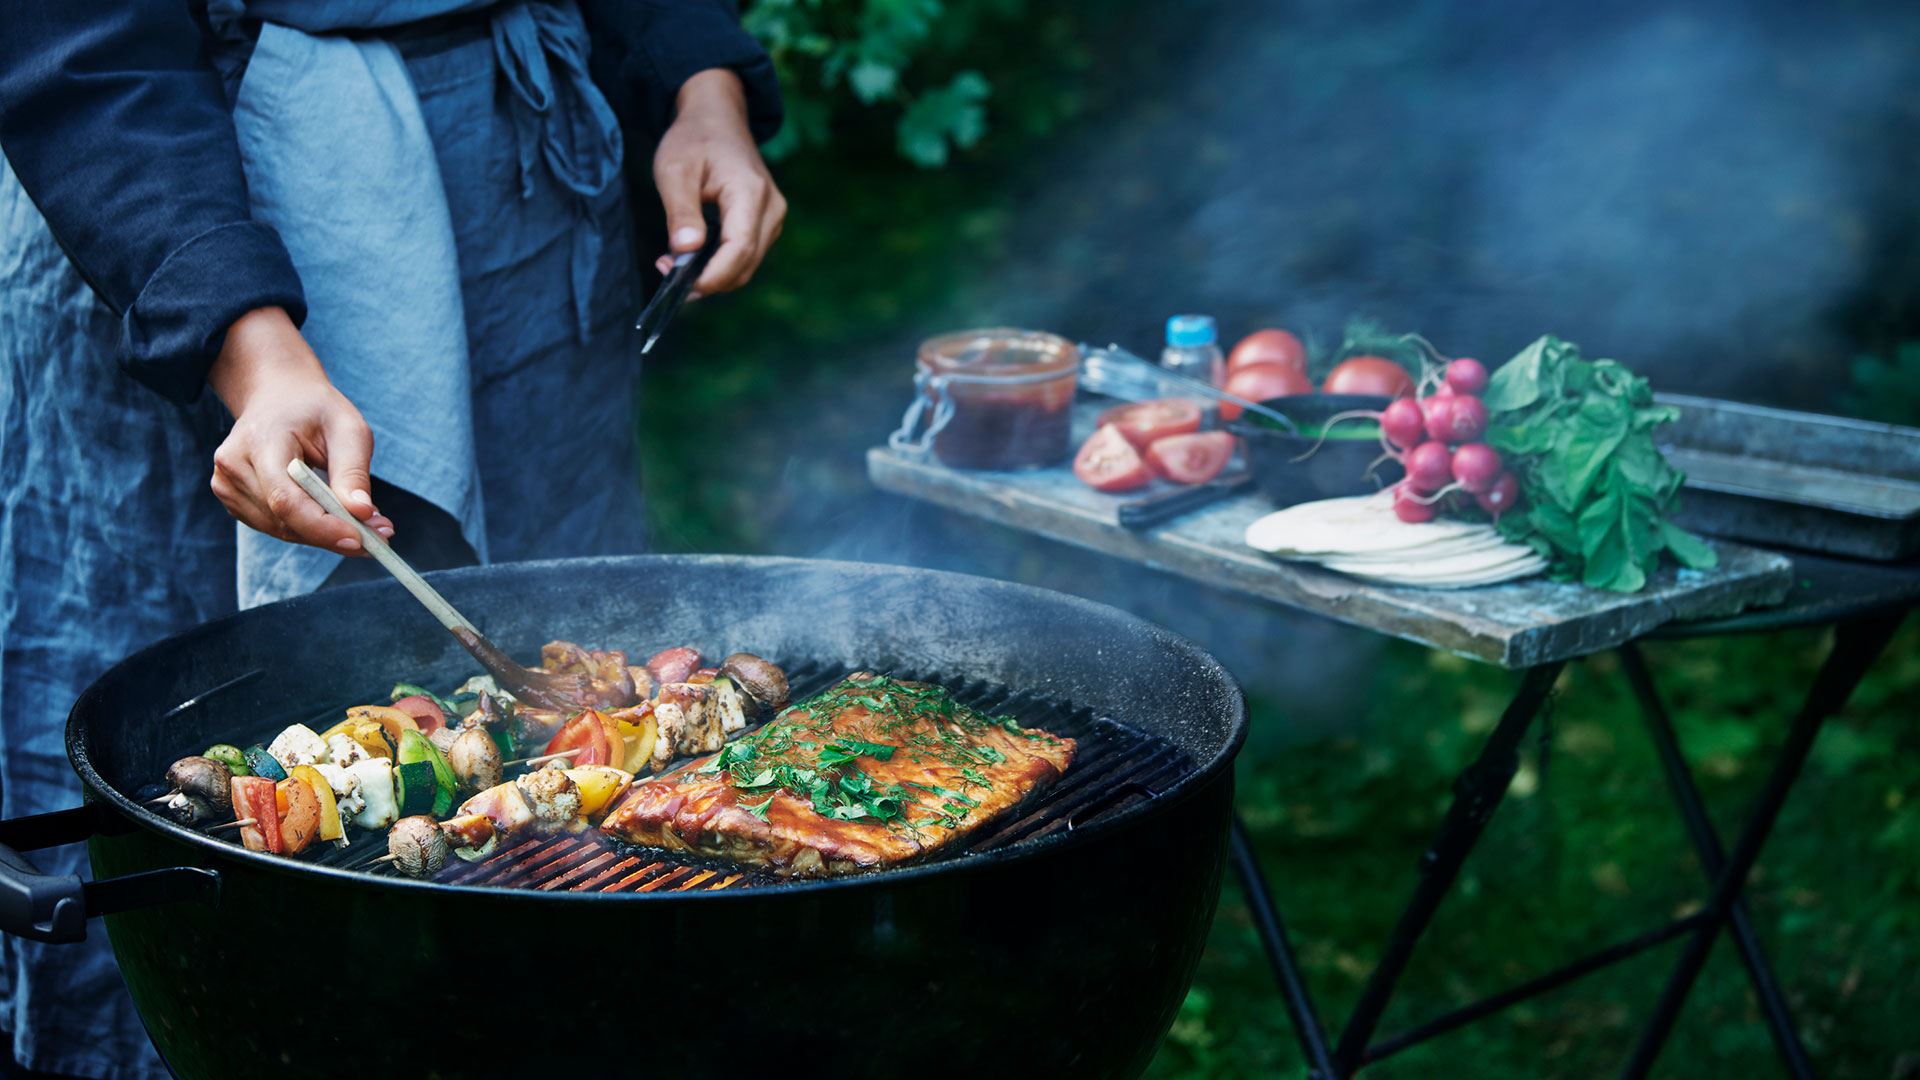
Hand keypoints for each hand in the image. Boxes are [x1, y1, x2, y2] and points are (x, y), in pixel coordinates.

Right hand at [205, 307, 392, 553]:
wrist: (278, 397)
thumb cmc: (317, 410)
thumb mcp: (347, 428)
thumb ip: (353, 471)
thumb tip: (363, 513)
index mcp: (259, 440)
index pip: (284, 497)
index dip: (322, 526)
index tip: (361, 540)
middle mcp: (233, 464)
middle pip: (283, 519)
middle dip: (333, 533)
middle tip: (380, 536)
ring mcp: (226, 484)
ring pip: (281, 529)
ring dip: (324, 534)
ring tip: (364, 525)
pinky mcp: (233, 498)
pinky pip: (275, 526)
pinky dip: (308, 529)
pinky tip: (332, 517)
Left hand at [651, 68, 785, 296]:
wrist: (717, 117)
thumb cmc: (694, 139)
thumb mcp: (675, 170)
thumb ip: (681, 212)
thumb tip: (685, 251)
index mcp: (749, 193)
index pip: (739, 249)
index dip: (711, 276)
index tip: (678, 285)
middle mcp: (771, 208)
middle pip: (745, 264)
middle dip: (707, 280)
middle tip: (665, 269)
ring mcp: (774, 216)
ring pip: (747, 265)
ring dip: (713, 274)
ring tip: (674, 261)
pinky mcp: (768, 222)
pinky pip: (747, 254)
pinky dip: (721, 264)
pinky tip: (694, 255)